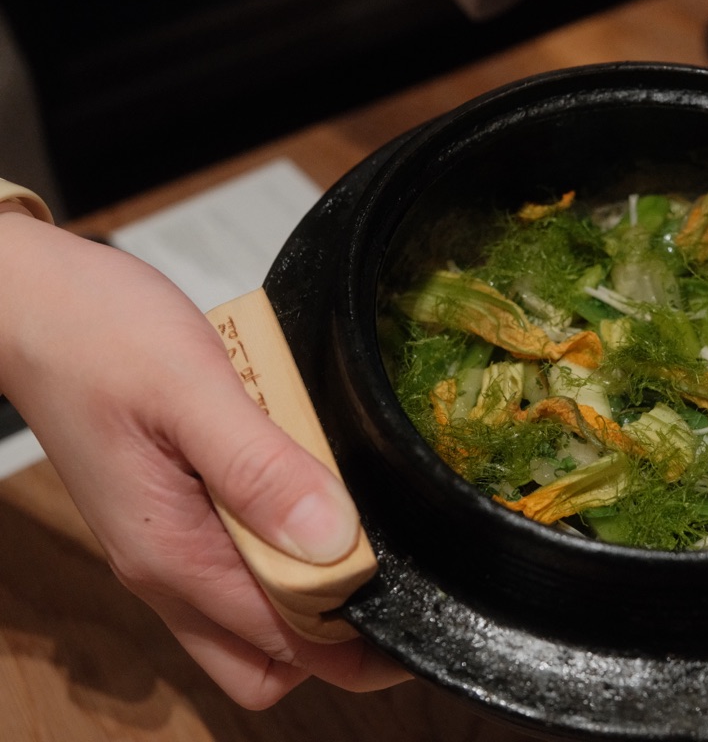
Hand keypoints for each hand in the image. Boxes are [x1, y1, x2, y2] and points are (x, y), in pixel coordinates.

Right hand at [0, 211, 409, 707]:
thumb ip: (260, 469)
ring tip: (356, 523)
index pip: (283, 643)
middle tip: (390, 572)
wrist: (33, 308)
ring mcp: (168, 545)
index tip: (413, 602)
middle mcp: (168, 569)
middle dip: (335, 636)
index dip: (355, 637)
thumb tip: (335, 542)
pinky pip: (238, 563)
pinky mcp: (174, 515)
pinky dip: (282, 548)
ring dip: (311, 587)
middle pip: (266, 656)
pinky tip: (310, 492)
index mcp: (174, 555)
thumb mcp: (190, 391)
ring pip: (252, 615)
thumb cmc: (98, 337)